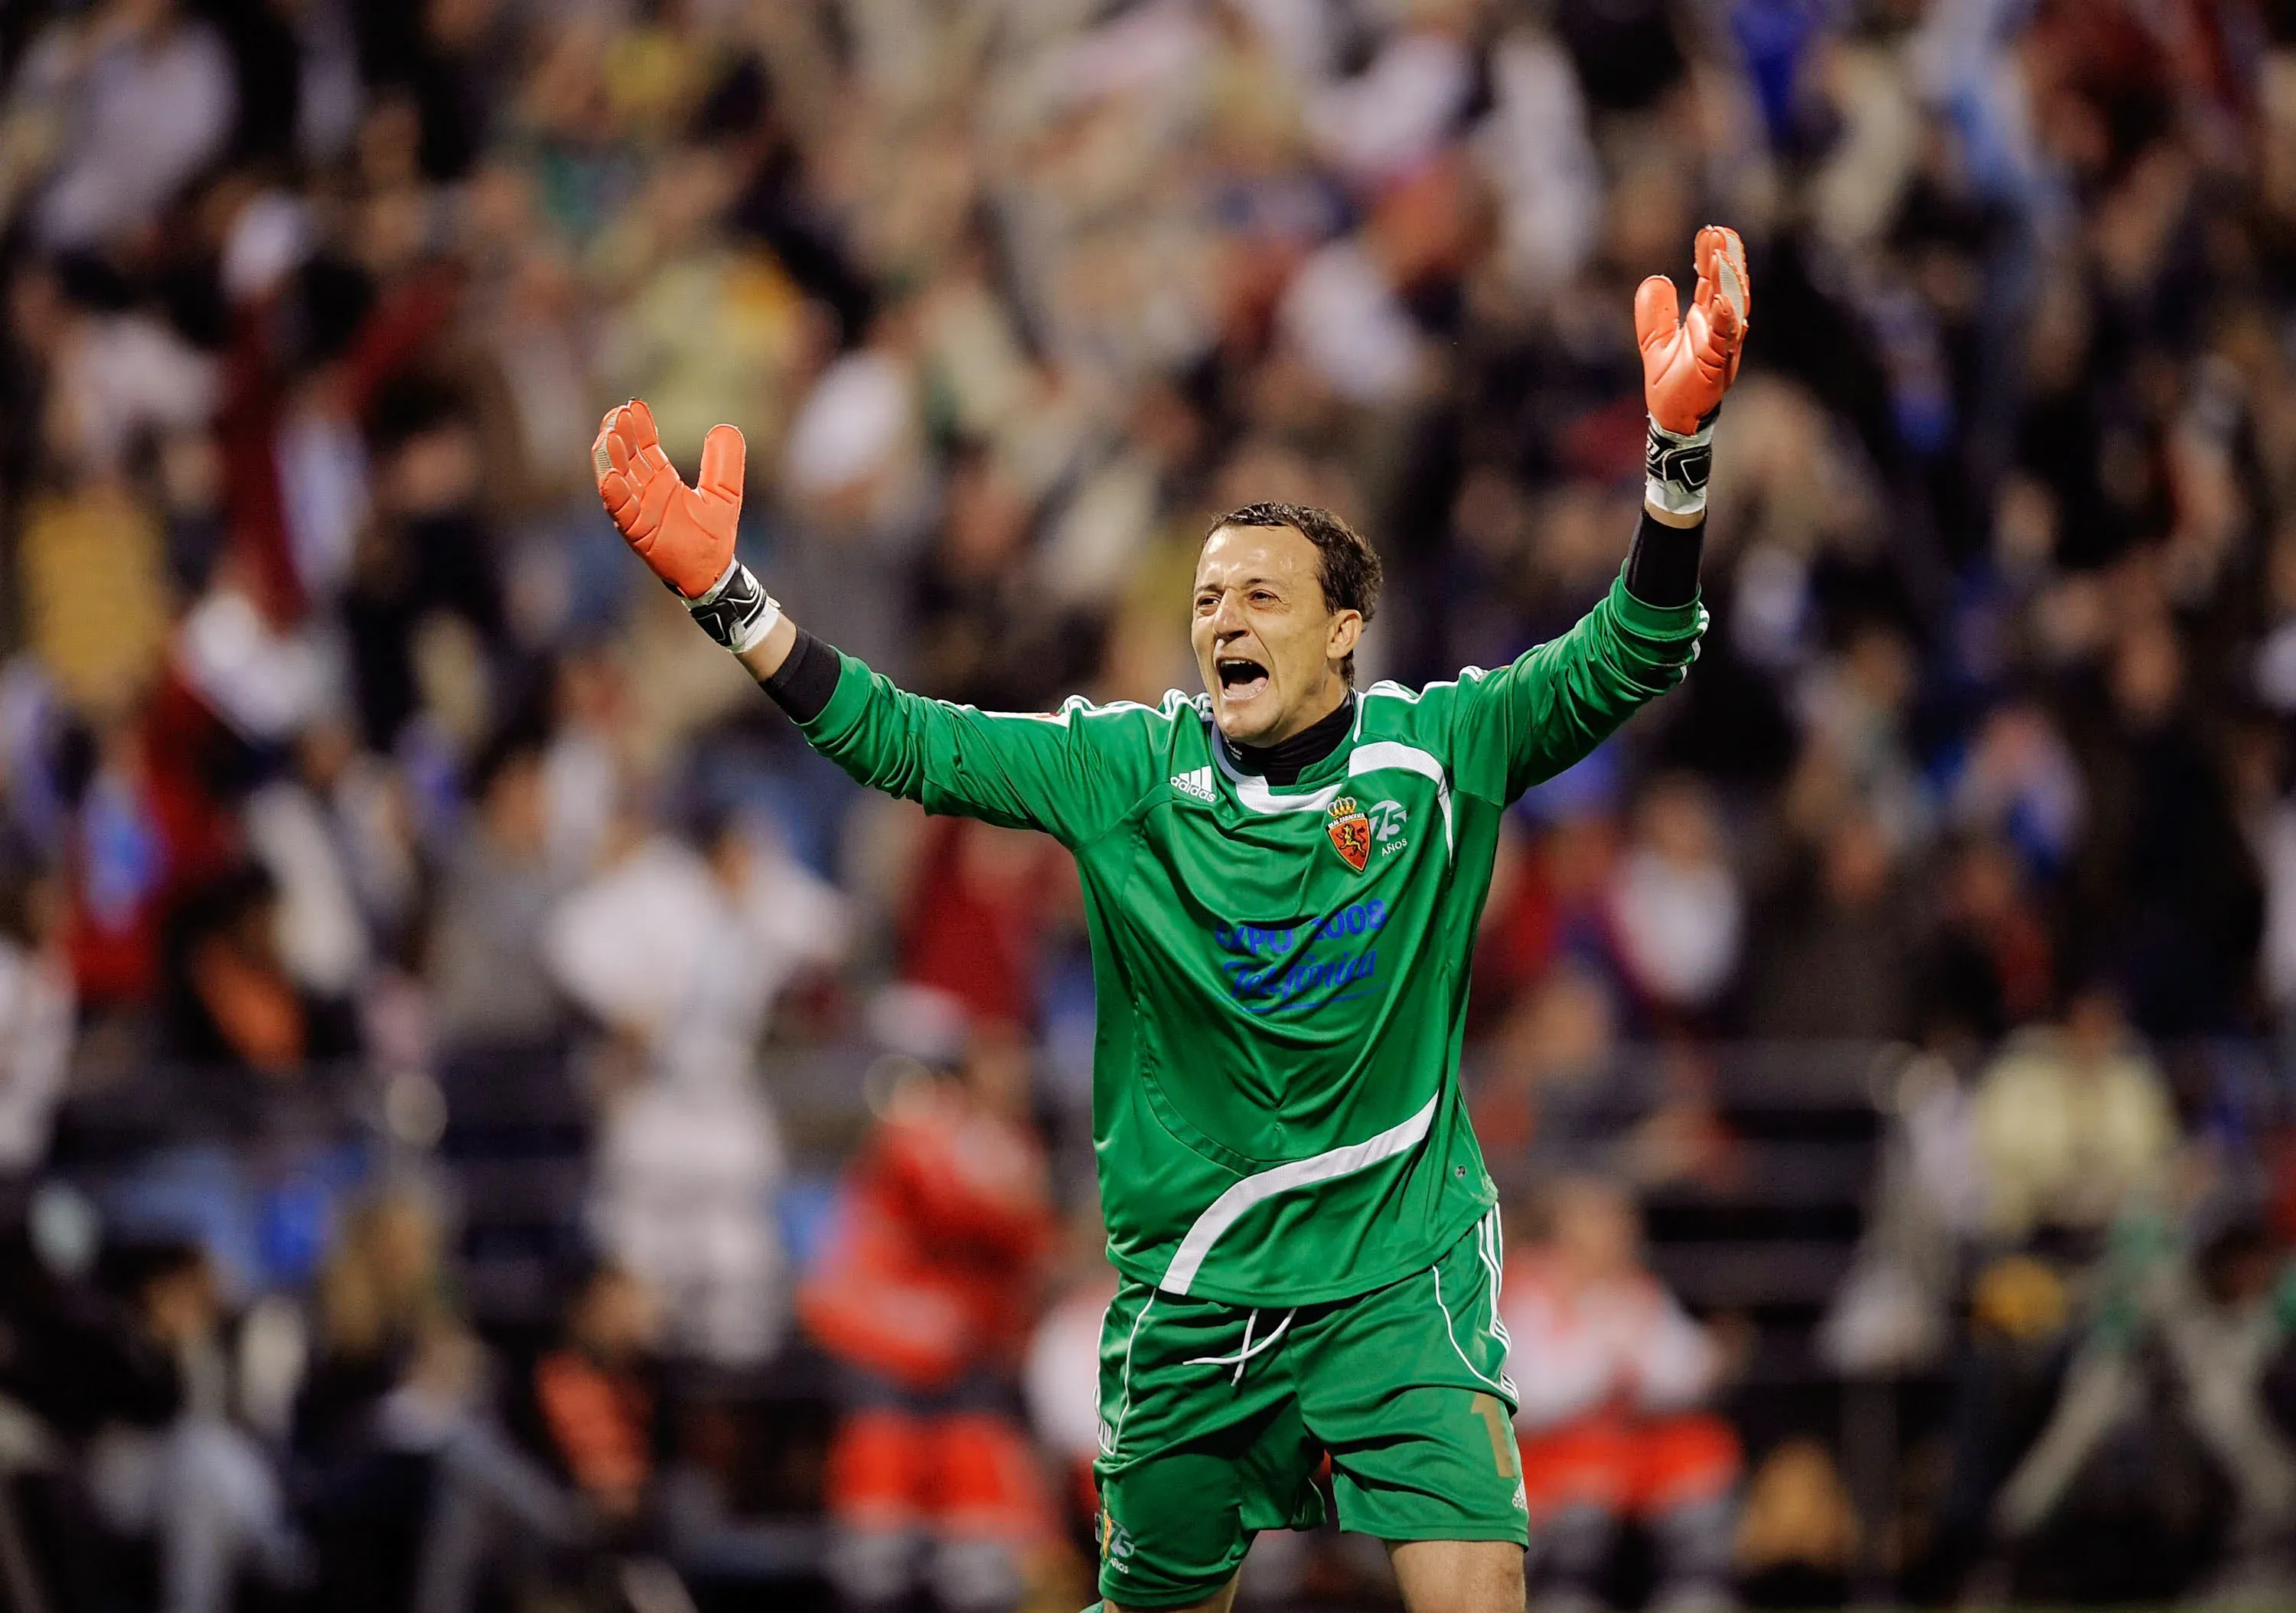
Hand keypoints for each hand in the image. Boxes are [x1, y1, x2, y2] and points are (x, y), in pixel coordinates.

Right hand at [592, 400, 745, 599]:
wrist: (713, 572)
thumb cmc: (714, 536)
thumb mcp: (724, 492)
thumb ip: (724, 462)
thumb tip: (725, 427)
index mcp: (662, 479)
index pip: (644, 445)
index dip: (638, 425)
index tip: (634, 405)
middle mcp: (644, 491)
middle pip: (625, 457)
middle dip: (619, 435)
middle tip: (618, 413)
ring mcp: (637, 510)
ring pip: (616, 478)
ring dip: (610, 459)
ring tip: (608, 437)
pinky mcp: (636, 531)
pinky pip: (620, 511)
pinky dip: (613, 494)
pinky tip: (610, 477)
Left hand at [1635, 226, 1749, 434]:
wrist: (1672, 418)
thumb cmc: (1671, 383)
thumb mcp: (1655, 341)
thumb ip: (1655, 312)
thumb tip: (1656, 278)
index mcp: (1706, 320)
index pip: (1712, 281)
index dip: (1712, 256)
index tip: (1711, 230)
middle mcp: (1718, 329)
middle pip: (1726, 287)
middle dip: (1726, 260)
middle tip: (1721, 232)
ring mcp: (1720, 345)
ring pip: (1731, 308)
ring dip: (1729, 282)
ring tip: (1724, 256)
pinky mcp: (1716, 364)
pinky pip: (1723, 338)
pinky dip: (1724, 319)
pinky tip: (1722, 299)